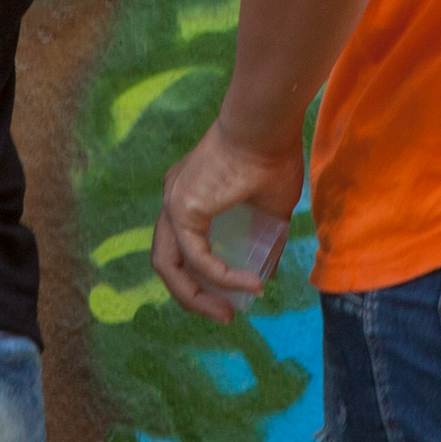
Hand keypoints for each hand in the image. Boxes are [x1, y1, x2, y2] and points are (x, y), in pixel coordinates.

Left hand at [152, 115, 305, 323]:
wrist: (267, 126)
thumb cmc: (273, 157)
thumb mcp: (272, 210)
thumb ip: (265, 241)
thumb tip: (264, 277)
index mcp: (189, 194)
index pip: (180, 247)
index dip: (200, 277)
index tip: (231, 298)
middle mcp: (173, 197)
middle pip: (166, 261)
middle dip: (193, 296)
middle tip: (226, 315)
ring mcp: (172, 201)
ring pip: (168, 265)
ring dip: (196, 297)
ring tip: (228, 313)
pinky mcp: (181, 207)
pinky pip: (197, 257)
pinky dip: (222, 277)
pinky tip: (248, 284)